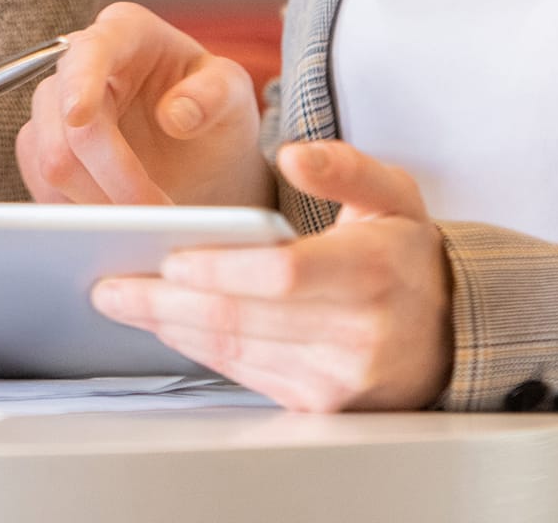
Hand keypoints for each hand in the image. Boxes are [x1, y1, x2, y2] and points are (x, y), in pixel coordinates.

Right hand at [16, 1, 266, 207]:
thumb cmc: (212, 108)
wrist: (196, 150)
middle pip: (69, 125)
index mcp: (125, 31)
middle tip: (156, 211)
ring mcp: (54, 107)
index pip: (91, 51)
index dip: (81, 82)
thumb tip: (176, 114)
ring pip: (51, 161)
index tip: (80, 115)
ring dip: (98, 200)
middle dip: (113, 177)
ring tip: (144, 217)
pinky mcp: (43, 147)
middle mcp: (78, 62)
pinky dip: (79, 210)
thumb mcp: (233, 93)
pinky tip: (116, 215)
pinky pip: (42, 185)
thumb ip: (214, 95)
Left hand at [89, 140, 452, 411]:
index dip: (219, 269)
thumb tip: (294, 155)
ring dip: (170, 328)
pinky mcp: (318, 402)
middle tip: (110, 285)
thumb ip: (345, 167)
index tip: (167, 257)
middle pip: (244, 318)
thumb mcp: (394, 194)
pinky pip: (244, 374)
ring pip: (236, 350)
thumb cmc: (406, 256)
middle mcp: (357, 332)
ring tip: (122, 302)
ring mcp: (337, 376)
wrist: (447, 334)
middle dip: (166, 302)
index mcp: (372, 270)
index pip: (282, 274)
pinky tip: (166, 326)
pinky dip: (199, 349)